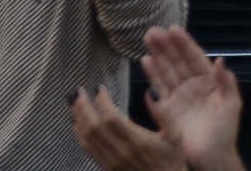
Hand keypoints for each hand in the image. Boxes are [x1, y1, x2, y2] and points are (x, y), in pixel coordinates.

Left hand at [67, 93, 183, 170]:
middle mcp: (121, 152)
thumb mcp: (176, 135)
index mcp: (137, 141)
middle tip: (78, 91)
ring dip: (78, 119)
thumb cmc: (171, 159)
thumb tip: (151, 92)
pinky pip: (88, 150)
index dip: (102, 102)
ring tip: (74, 103)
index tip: (99, 88)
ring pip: (88, 139)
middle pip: (94, 127)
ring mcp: (111, 162)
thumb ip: (165, 113)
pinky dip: (80, 135)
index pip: (112, 118)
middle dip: (83, 107)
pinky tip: (78, 124)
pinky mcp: (107, 168)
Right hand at [73, 28, 245, 170]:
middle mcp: (191, 86)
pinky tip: (146, 62)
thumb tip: (220, 59)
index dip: (184, 43)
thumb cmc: (225, 132)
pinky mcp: (167, 111)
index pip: (195, 58)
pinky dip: (152, 76)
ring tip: (147, 40)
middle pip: (177, 61)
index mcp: (209, 82)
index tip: (174, 29)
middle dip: (166, 46)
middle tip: (153, 31)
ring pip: (166, 72)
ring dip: (157, 56)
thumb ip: (226, 81)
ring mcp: (178, 97)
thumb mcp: (232, 104)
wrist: (213, 157)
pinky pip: (159, 90)